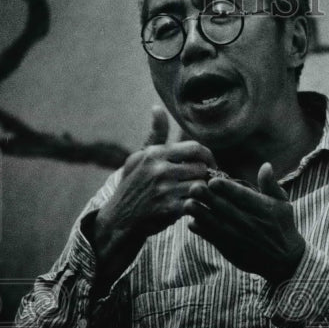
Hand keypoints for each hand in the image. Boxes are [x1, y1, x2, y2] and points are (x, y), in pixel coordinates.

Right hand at [92, 107, 215, 284]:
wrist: (119, 219)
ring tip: (202, 194)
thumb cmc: (133, 186)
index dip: (208, 157)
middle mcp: (159, 169)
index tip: (209, 166)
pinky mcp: (169, 208)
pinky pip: (196, 202)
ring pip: (202, 185)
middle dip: (207, 176)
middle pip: (201, 167)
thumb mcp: (139, 158)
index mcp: (155, 154)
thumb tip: (157, 108)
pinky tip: (195, 206)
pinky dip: (199, 204)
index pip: (196, 148)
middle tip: (208, 182)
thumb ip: (155, 135)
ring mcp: (164, 189)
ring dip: (205, 191)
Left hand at [183, 162, 305, 283]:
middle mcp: (247, 220)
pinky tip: (193, 221)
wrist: (283, 260)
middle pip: (222, 206)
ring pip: (212, 222)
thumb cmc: (282, 227)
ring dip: (198, 212)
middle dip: (206, 196)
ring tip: (188, 203)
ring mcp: (236, 235)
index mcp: (260, 207)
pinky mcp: (229, 247)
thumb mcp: (283, 203)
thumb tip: (265, 165)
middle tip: (193, 187)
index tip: (212, 181)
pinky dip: (200, 228)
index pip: (239, 195)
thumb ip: (271, 185)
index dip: (224, 187)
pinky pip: (210, 236)